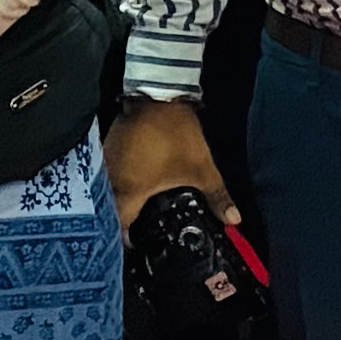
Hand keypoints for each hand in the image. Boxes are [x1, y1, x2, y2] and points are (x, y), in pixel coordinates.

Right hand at [107, 96, 235, 228]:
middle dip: (121, 220)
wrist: (159, 96)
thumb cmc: (176, 136)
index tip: (137, 243)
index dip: (125, 238)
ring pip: (106, 190)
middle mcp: (111, 179)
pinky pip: (107, 173)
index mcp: (131, 190)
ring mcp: (106, 161)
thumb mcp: (202, 169)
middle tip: (137, 228)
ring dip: (117, 199)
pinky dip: (117, 180)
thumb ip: (217, 197)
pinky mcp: (107, 147)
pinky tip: (131, 181)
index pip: (119, 224)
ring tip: (134, 207)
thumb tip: (234, 221)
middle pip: (109, 208)